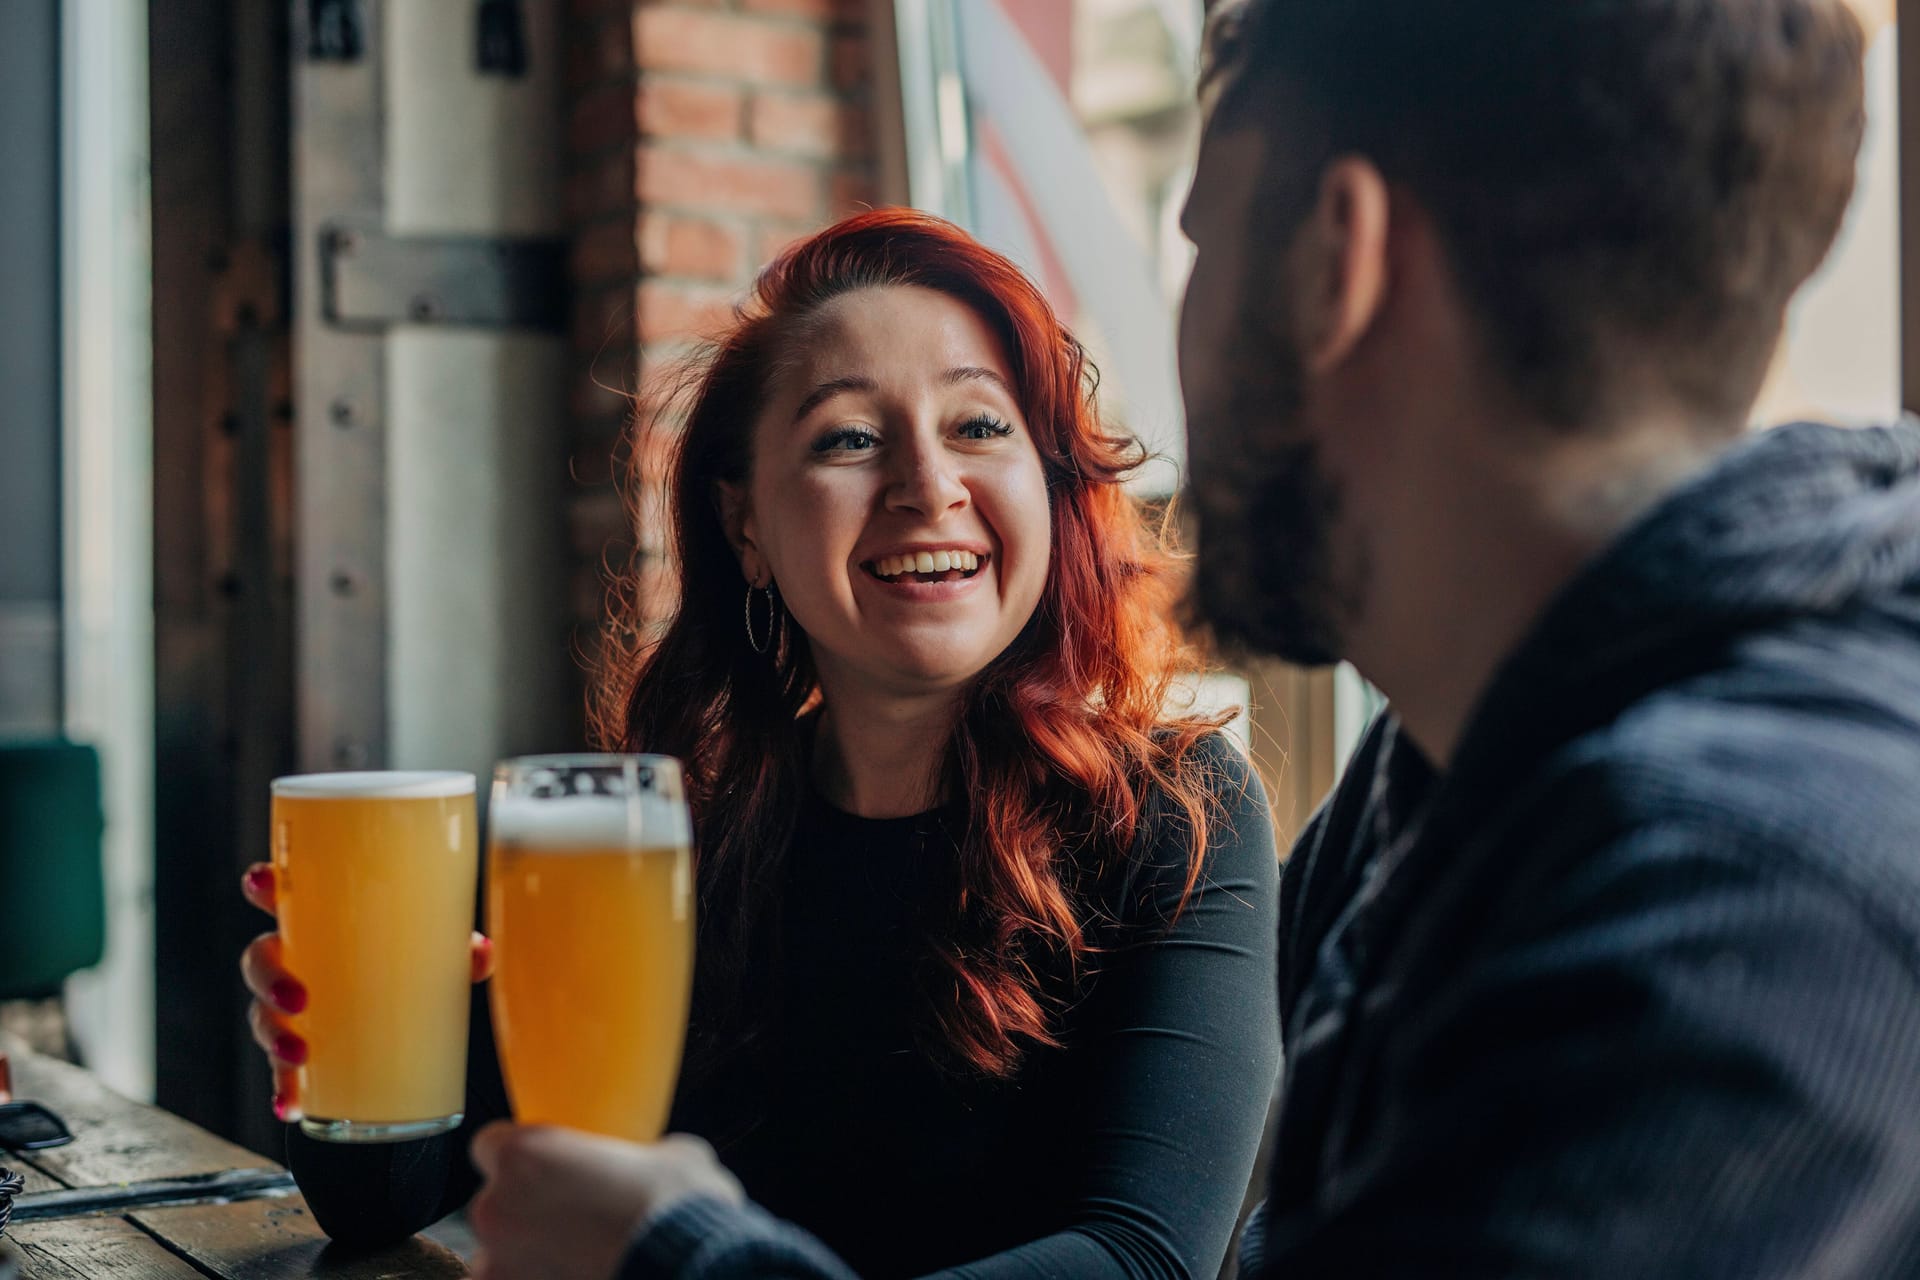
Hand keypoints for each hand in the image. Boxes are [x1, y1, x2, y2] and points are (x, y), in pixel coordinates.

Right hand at [238, 862, 493, 1121]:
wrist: (415, 1016)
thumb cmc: (415, 961)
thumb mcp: (437, 949)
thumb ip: (459, 947)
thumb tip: (481, 953)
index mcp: (323, 922)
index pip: (284, 895)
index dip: (263, 885)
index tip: (262, 884)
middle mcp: (299, 960)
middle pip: (261, 959)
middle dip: (269, 977)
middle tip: (297, 999)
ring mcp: (293, 1007)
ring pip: (263, 1014)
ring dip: (273, 1036)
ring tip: (299, 1055)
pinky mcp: (303, 1048)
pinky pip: (281, 1068)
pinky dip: (284, 1087)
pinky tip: (290, 1105)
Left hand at [468, 1124, 743, 1279]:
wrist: (687, 1264)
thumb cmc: (676, 1206)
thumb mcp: (662, 1154)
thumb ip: (632, 1154)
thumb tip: (648, 1160)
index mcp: (523, 1156)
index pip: (490, 1145)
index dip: (519, 1156)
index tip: (546, 1166)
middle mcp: (497, 1208)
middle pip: (494, 1204)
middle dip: (527, 1211)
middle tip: (575, 1216)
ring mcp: (498, 1265)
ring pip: (501, 1255)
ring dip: (530, 1254)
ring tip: (579, 1256)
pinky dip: (540, 1279)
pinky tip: (579, 1275)